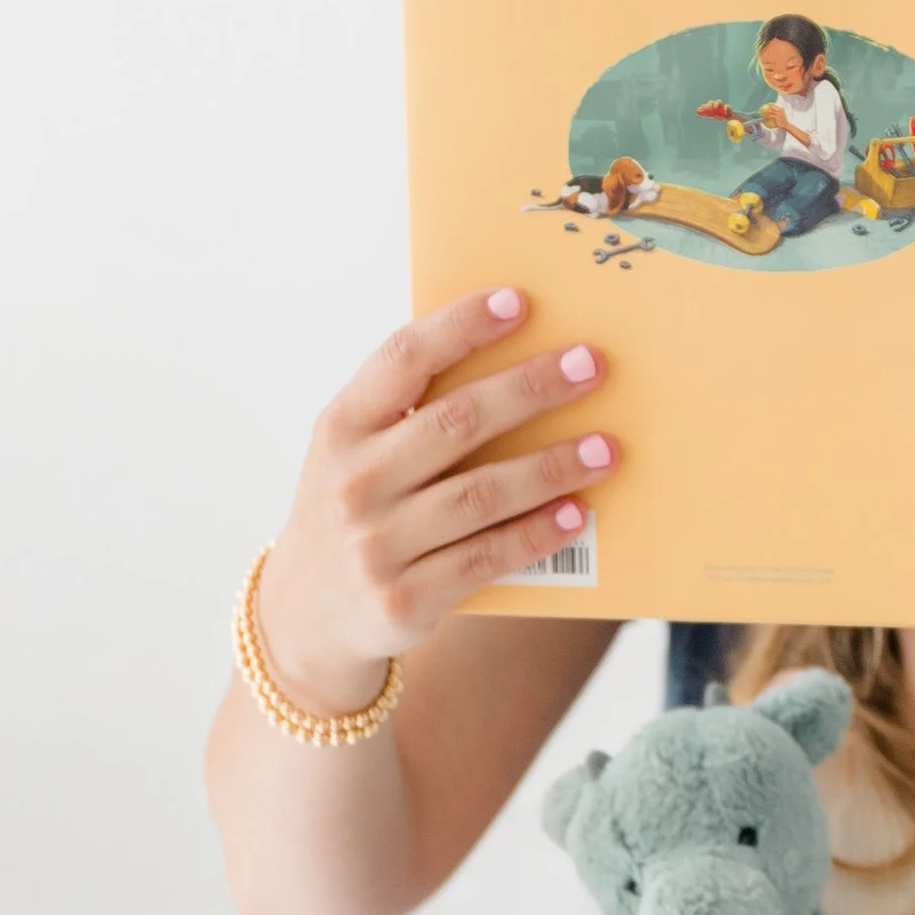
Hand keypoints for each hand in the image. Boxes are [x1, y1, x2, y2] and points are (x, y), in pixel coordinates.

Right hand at [255, 289, 620, 708]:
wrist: (309, 612)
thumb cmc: (357, 505)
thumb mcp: (355, 449)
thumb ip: (409, 406)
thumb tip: (513, 349)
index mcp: (342, 427)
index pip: (402, 359)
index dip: (461, 326)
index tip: (519, 301)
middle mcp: (354, 481)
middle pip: (456, 421)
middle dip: (531, 388)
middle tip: (591, 365)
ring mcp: (376, 544)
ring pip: (481, 493)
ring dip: (551, 466)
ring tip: (606, 447)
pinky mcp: (404, 599)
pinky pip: (485, 558)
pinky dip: (535, 534)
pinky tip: (575, 513)